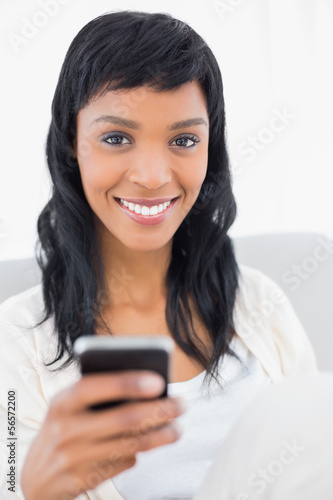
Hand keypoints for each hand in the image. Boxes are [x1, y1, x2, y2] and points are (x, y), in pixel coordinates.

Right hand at [21, 371, 184, 499]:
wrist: (36, 476)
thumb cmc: (62, 427)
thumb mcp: (68, 405)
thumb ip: (98, 393)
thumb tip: (147, 385)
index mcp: (61, 402)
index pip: (94, 387)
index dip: (127, 383)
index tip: (159, 380)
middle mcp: (65, 430)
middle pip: (123, 419)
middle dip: (159, 410)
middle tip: (181, 404)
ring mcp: (74, 458)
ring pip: (130, 445)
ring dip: (161, 435)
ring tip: (177, 427)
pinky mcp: (85, 480)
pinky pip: (124, 462)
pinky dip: (142, 452)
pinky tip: (153, 442)